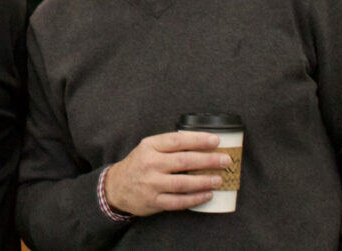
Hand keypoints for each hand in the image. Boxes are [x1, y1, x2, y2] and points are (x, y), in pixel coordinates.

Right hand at [103, 131, 231, 216]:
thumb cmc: (139, 164)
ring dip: (204, 181)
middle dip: (208, 160)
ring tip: (219, 179)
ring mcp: (151, 184)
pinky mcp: (154, 201)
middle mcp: (150, 164)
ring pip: (183, 183)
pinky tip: (207, 195)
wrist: (117, 187)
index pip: (177, 141)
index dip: (198, 140)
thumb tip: (201, 143)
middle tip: (225, 160)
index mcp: (150, 146)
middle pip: (184, 161)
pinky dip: (195, 199)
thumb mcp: (148, 148)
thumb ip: (169, 145)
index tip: (216, 140)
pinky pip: (178, 201)